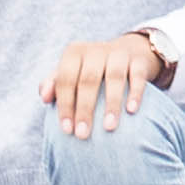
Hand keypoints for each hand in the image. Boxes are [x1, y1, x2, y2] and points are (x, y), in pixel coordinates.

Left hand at [43, 30, 165, 137]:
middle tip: (83, 135)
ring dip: (111, 103)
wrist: (126, 53)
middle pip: (88, 79)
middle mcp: (96, 50)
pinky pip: (138, 76)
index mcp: (74, 53)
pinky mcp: (139, 60)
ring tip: (109, 127)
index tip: (67, 130)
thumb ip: (53, 84)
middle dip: (85, 108)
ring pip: (114, 77)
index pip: (66, 79)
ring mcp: (119, 53)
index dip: (65, 104)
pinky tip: (131, 110)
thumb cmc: (89, 71)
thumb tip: (45, 97)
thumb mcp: (70, 73)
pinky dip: (135, 93)